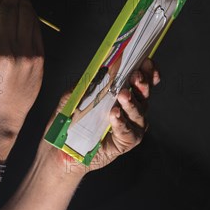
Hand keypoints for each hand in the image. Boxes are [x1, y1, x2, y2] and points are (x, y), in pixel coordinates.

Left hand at [39, 58, 158, 175]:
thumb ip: (85, 84)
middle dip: (141, 84)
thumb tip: (98, 70)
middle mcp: (131, 110)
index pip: (140, 82)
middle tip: (135, 76)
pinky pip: (128, 132)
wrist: (62, 148)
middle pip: (143, 95)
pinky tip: (115, 114)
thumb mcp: (73, 98)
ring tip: (122, 95)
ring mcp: (130, 127)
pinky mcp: (125, 142)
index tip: (147, 62)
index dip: (148, 72)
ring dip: (131, 102)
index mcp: (121, 95)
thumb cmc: (70, 120)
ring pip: (139, 113)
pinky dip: (122, 122)